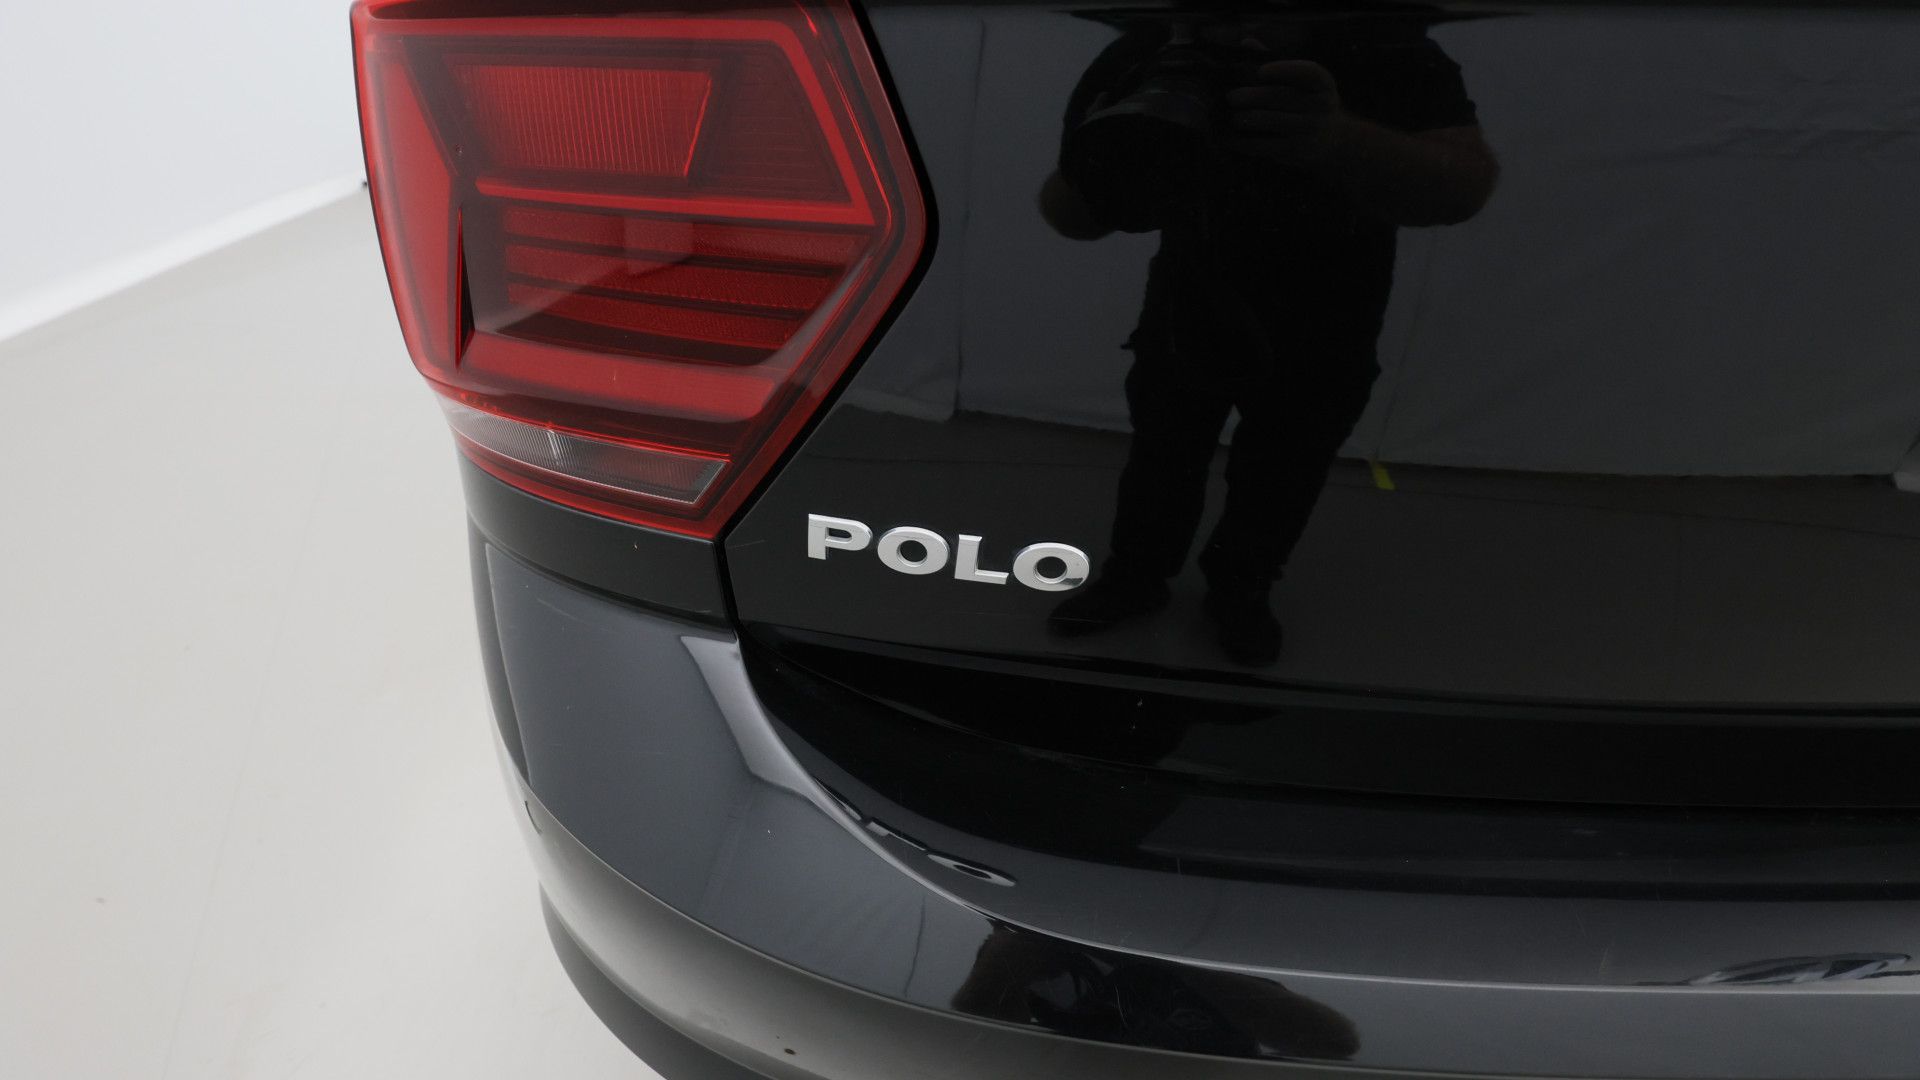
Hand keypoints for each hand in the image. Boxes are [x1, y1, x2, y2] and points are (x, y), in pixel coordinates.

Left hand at [1224, 61, 1344, 165]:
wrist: (1334, 140)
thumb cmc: (1308, 103)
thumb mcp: (1302, 83)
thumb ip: (1275, 63)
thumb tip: (1246, 42)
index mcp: (1322, 83)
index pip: (1307, 72)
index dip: (1284, 69)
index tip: (1261, 71)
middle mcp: (1321, 104)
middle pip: (1282, 97)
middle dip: (1253, 97)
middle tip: (1230, 97)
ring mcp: (1310, 129)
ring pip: (1273, 121)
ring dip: (1248, 119)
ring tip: (1231, 117)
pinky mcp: (1298, 150)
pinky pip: (1267, 145)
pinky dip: (1247, 142)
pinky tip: (1232, 138)